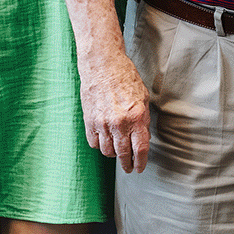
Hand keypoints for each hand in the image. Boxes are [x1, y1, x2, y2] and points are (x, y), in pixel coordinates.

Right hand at [79, 53, 150, 172]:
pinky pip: (94, 143)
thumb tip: (143, 139)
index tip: (140, 168)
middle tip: (129, 168)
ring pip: (107, 151)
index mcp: (136, 117)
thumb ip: (144, 120)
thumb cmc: (125, 78)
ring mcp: (103, 123)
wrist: (103, 65)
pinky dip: (99, 145)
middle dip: (127, 164)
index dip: (141, 162)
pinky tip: (104, 139)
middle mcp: (119, 123)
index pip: (140, 149)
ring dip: (113, 154)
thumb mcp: (143, 97)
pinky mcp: (89, 121)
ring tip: (117, 150)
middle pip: (124, 154)